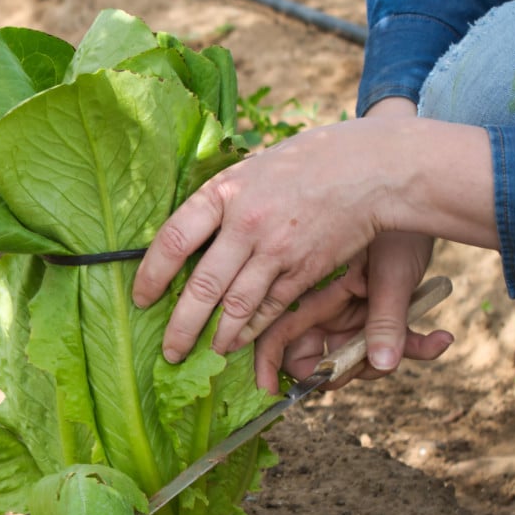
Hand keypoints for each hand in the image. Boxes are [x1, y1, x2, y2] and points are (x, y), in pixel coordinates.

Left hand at [131, 117, 398, 362]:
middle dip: (180, 326)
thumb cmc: (309, 161)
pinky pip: (270, 308)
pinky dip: (252, 330)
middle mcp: (245, 223)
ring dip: (216, 337)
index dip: (151, 274)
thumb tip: (189, 231)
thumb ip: (223, 198)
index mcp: (224, 191)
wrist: (374, 168)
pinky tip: (237, 343)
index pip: (173, 239)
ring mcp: (276, 249)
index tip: (140, 298)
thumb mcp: (254, 166)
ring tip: (201, 354)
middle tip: (169, 350)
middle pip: (201, 286)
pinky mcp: (304, 269)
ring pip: (236, 306)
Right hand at [253, 232, 453, 392]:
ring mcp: (347, 313)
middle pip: (315, 359)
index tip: (271, 391)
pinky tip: (439, 337)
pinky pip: (386, 345)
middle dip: (344, 371)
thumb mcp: (393, 275)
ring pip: (351, 358)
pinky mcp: (373, 315)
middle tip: (373, 368)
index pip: (276, 337)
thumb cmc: (397, 230)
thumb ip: (386, 321)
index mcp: (312, 296)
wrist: (417, 198)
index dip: (267, 366)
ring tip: (424, 343)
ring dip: (385, 360)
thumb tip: (383, 364)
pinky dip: (414, 345)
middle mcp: (324, 309)